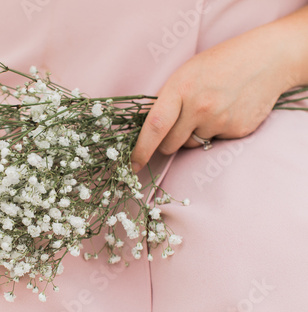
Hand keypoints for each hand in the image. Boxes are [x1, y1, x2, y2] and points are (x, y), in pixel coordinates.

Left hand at [130, 6, 307, 171]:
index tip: (133, 164)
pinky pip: (214, 142)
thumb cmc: (219, 64)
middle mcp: (199, 107)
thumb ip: (168, 100)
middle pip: (170, 144)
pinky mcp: (237, 130)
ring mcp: (220, 120)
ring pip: (192, 145)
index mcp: (181, 88)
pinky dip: (216, 132)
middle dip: (168, 142)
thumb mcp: (186, 73)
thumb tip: (148, 130)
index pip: (154, 126)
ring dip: (193, 135)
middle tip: (180, 123)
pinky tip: (227, 111)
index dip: (141, 149)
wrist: (266, 59)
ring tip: (209, 110)